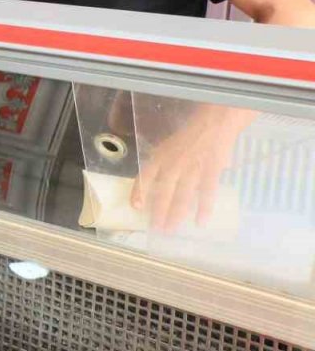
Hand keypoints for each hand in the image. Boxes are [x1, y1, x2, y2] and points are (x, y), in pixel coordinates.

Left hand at [130, 107, 245, 231]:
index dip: (139, 192)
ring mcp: (192, 169)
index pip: (145, 176)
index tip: (135, 206)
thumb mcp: (171, 144)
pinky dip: (204, 209)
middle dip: (158, 211)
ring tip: (171, 229)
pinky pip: (206, 194)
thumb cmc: (192, 132)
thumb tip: (162, 175)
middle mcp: (173, 164)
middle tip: (156, 227)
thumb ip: (167, 161)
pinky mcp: (210, 171)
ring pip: (182, 196)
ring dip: (176, 215)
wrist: (215, 121)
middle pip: (163, 192)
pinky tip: (200, 222)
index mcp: (161, 155)